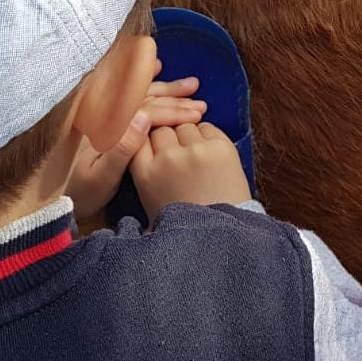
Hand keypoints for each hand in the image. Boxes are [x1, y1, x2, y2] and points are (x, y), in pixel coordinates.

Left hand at [67, 68, 204, 218]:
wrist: (51, 199)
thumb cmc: (80, 192)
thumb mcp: (102, 178)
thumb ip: (122, 148)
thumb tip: (145, 118)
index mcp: (101, 123)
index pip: (142, 110)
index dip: (171, 111)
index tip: (196, 114)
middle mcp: (100, 110)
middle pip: (141, 97)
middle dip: (173, 98)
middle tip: (200, 103)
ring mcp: (101, 111)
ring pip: (137, 92)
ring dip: (166, 88)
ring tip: (192, 85)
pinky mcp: (103, 115)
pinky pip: (126, 91)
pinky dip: (144, 78)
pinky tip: (158, 67)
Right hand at [129, 120, 250, 221]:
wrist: (223, 235)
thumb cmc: (187, 223)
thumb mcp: (150, 203)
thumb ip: (144, 171)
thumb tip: (139, 139)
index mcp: (146, 174)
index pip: (138, 136)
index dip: (146, 139)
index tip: (155, 145)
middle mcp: (168, 159)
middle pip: (162, 129)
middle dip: (169, 138)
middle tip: (179, 153)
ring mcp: (195, 151)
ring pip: (185, 126)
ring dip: (189, 136)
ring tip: (196, 156)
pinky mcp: (220, 147)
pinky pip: (208, 127)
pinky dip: (208, 137)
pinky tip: (210, 154)